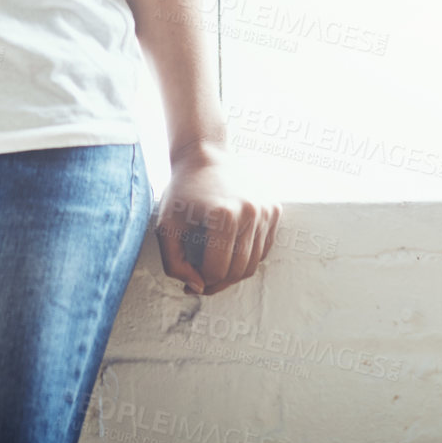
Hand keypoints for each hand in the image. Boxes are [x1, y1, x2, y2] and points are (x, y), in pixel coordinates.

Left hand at [154, 140, 281, 296]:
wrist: (204, 155)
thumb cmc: (182, 192)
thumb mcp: (166, 227)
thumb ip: (175, 264)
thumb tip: (198, 287)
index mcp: (223, 215)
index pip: (217, 270)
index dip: (201, 281)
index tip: (191, 278)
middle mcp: (250, 212)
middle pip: (238, 270)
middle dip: (219, 282)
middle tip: (204, 281)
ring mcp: (265, 210)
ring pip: (254, 263)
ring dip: (234, 272)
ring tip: (216, 266)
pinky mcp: (274, 208)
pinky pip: (264, 248)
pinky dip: (248, 256)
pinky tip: (230, 248)